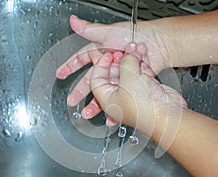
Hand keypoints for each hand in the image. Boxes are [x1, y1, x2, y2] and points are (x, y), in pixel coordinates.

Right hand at [56, 15, 171, 119]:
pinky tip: (111, 114)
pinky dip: (115, 104)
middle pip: (90, 79)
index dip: (70, 67)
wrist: (157, 44)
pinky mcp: (128, 81)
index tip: (60, 74)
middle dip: (80, 91)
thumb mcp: (109, 32)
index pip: (80, 60)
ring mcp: (117, 74)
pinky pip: (119, 95)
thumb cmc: (134, 34)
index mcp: (99, 52)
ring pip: (104, 90)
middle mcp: (107, 64)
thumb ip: (89, 29)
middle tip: (72, 100)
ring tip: (90, 112)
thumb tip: (73, 21)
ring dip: (96, 102)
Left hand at [91, 42, 186, 132]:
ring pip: (129, 72)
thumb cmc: (145, 107)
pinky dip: (142, 65)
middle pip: (113, 73)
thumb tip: (129, 55)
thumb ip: (126, 62)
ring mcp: (133, 93)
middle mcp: (119, 97)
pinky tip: (144, 56)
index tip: (108, 55)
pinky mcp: (146, 89)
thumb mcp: (128, 78)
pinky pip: (141, 73)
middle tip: (124, 51)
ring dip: (133, 60)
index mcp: (107, 99)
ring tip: (136, 49)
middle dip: (119, 60)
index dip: (101, 65)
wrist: (168, 114)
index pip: (96, 79)